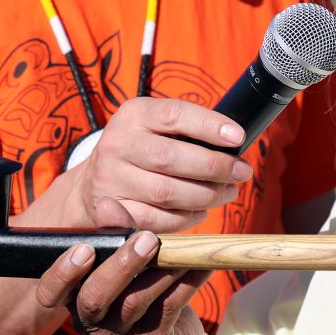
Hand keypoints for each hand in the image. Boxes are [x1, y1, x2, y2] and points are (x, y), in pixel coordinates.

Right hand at [37, 198, 208, 334]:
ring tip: (182, 245)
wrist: (174, 329)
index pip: (51, 293)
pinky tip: (202, 263)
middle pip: (95, 298)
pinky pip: (170, 307)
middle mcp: (93, 320)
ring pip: (136, 301)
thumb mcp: (126, 260)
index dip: (62, 273)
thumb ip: (115, 233)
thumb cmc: (141, 285)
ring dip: (163, 268)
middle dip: (120, 265)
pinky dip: (189, 281)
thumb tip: (108, 203)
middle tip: (147, 238)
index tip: (84, 248)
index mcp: (76, 297)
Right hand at [66, 97, 253, 232]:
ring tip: (227, 192)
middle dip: (213, 166)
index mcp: (133, 114)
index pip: (173, 114)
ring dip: (205, 195)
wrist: (94, 179)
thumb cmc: (141, 148)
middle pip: (169, 157)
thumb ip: (187, 129)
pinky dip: (185, 219)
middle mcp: (117, 144)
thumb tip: (234, 142)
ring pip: (165, 193)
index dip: (208, 125)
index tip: (238, 137)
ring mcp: (110, 179)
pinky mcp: (110, 211)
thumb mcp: (155, 125)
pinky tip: (201, 211)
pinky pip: (155, 220)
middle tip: (241, 171)